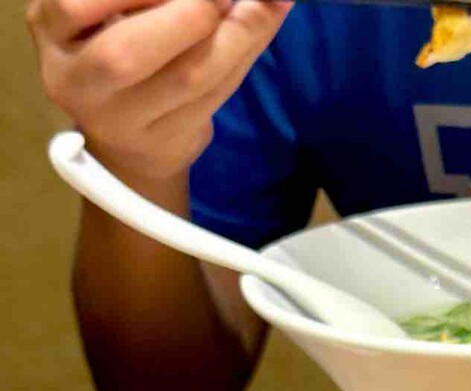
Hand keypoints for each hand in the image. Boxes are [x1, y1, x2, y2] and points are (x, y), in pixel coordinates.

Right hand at [28, 0, 290, 185]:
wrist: (126, 136)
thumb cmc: (110, 44)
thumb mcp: (104, 8)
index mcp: (50, 29)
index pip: (76, 5)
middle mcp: (77, 81)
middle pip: (127, 53)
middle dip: (187, 13)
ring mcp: (121, 122)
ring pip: (187, 78)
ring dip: (236, 31)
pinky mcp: (168, 143)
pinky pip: (216, 95)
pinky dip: (246, 51)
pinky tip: (266, 18)